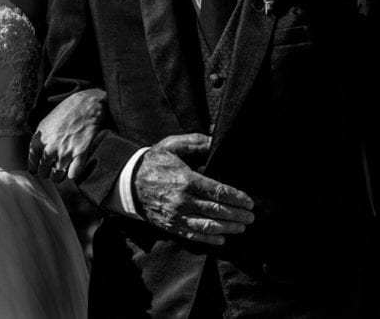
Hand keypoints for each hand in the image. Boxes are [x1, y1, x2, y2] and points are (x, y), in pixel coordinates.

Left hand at [29, 88, 106, 180]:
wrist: (85, 106)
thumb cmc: (64, 113)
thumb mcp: (43, 125)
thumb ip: (38, 143)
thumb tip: (36, 158)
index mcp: (37, 143)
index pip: (32, 166)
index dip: (37, 167)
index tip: (40, 167)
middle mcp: (49, 150)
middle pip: (44, 173)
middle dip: (48, 171)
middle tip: (53, 166)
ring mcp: (65, 154)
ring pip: (57, 178)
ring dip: (59, 175)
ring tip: (62, 168)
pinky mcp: (80, 155)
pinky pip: (73, 175)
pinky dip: (73, 173)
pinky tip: (73, 167)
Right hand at [134, 133, 254, 245]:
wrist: (128, 182)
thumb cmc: (153, 162)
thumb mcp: (171, 145)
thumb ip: (195, 142)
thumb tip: (216, 140)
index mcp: (185, 179)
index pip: (218, 192)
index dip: (237, 198)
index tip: (249, 201)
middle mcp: (182, 200)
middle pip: (218, 211)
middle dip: (238, 214)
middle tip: (251, 216)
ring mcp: (176, 215)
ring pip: (209, 226)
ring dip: (229, 228)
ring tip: (241, 226)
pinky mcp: (170, 225)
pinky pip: (193, 236)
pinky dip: (210, 239)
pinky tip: (222, 238)